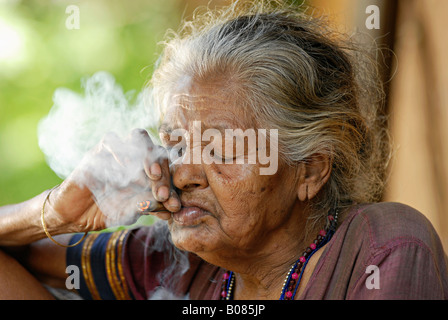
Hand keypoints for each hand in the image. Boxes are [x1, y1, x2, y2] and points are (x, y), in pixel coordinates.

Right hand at [47, 129, 179, 231]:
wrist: (75, 216)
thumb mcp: (132, 212)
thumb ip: (151, 207)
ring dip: (149, 155)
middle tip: (163, 194)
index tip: (173, 205)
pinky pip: (110, 140)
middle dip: (164, 172)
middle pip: (157, 150)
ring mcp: (117, 153)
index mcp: (148, 170)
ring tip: (153, 177)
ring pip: (138, 136)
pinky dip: (119, 151)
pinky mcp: (97, 152)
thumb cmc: (107, 212)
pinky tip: (124, 170)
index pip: (167, 167)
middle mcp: (136, 158)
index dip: (172, 184)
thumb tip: (173, 208)